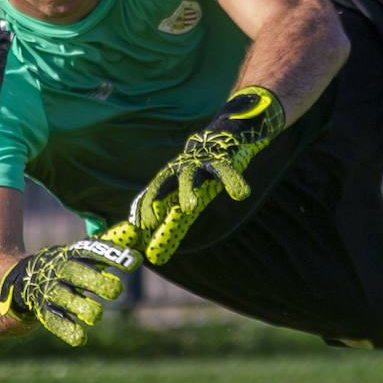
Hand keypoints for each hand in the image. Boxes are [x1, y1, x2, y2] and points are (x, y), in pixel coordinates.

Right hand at [0, 223, 142, 345]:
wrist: (24, 279)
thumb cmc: (66, 266)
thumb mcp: (83, 255)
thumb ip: (108, 253)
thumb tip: (137, 246)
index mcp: (72, 253)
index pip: (94, 251)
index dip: (114, 256)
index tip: (135, 262)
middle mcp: (59, 270)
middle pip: (76, 273)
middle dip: (97, 281)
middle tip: (117, 290)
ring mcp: (50, 290)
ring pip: (64, 298)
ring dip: (82, 307)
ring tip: (96, 315)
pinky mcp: (43, 310)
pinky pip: (53, 320)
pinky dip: (66, 329)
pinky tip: (81, 339)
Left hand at [131, 86, 284, 264]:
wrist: (224, 134)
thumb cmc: (202, 169)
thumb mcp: (186, 188)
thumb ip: (174, 213)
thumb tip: (154, 247)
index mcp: (171, 177)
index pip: (153, 193)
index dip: (145, 208)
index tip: (141, 227)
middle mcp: (181, 169)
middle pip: (163, 183)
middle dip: (156, 199)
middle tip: (153, 222)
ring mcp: (200, 163)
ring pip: (190, 176)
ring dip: (188, 190)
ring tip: (191, 208)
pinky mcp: (220, 159)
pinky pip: (226, 171)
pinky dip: (233, 181)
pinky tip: (241, 194)